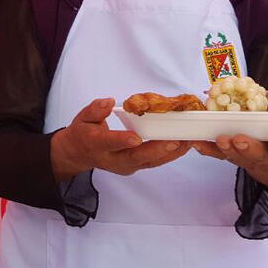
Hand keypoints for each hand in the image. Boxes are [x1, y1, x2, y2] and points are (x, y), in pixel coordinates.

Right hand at [50, 98, 190, 181]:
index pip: (110, 143)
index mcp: (97, 145)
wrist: (80, 154)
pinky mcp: (135, 166)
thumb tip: (109, 102)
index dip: (122, 140)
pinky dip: (170, 154)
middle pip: (135, 157)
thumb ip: (95, 110)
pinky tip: (184, 145)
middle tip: (174, 141)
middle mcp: (113, 159)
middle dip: (156, 150)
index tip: (136, 138)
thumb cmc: (83, 132)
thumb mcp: (82, 118)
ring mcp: (125, 165)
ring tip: (188, 142)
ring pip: (149, 161)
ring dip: (170, 153)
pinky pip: (154, 161)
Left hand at [191, 124, 267, 192]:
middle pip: (259, 155)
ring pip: (237, 156)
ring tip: (219, 138)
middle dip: (249, 147)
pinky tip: (197, 142)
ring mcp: (250, 159)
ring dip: (227, 148)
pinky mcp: (233, 157)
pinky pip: (218, 155)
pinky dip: (207, 149)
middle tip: (240, 139)